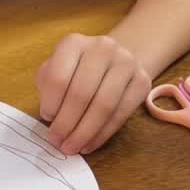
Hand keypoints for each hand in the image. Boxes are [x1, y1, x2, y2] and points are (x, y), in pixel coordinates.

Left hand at [35, 34, 151, 154]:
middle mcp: (102, 48)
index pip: (58, 76)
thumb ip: (48, 87)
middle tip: (58, 142)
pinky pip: (121, 114)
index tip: (46, 119)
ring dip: (85, 132)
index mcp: (74, 43)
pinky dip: (102, 134)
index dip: (51, 103)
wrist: (114, 60)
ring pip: (104, 105)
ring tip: (72, 147)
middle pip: (82, 93)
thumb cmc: (77, 70)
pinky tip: (89, 144)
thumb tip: (50, 118)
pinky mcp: (142, 81)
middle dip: (67, 123)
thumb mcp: (56, 70)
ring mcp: (126, 63)